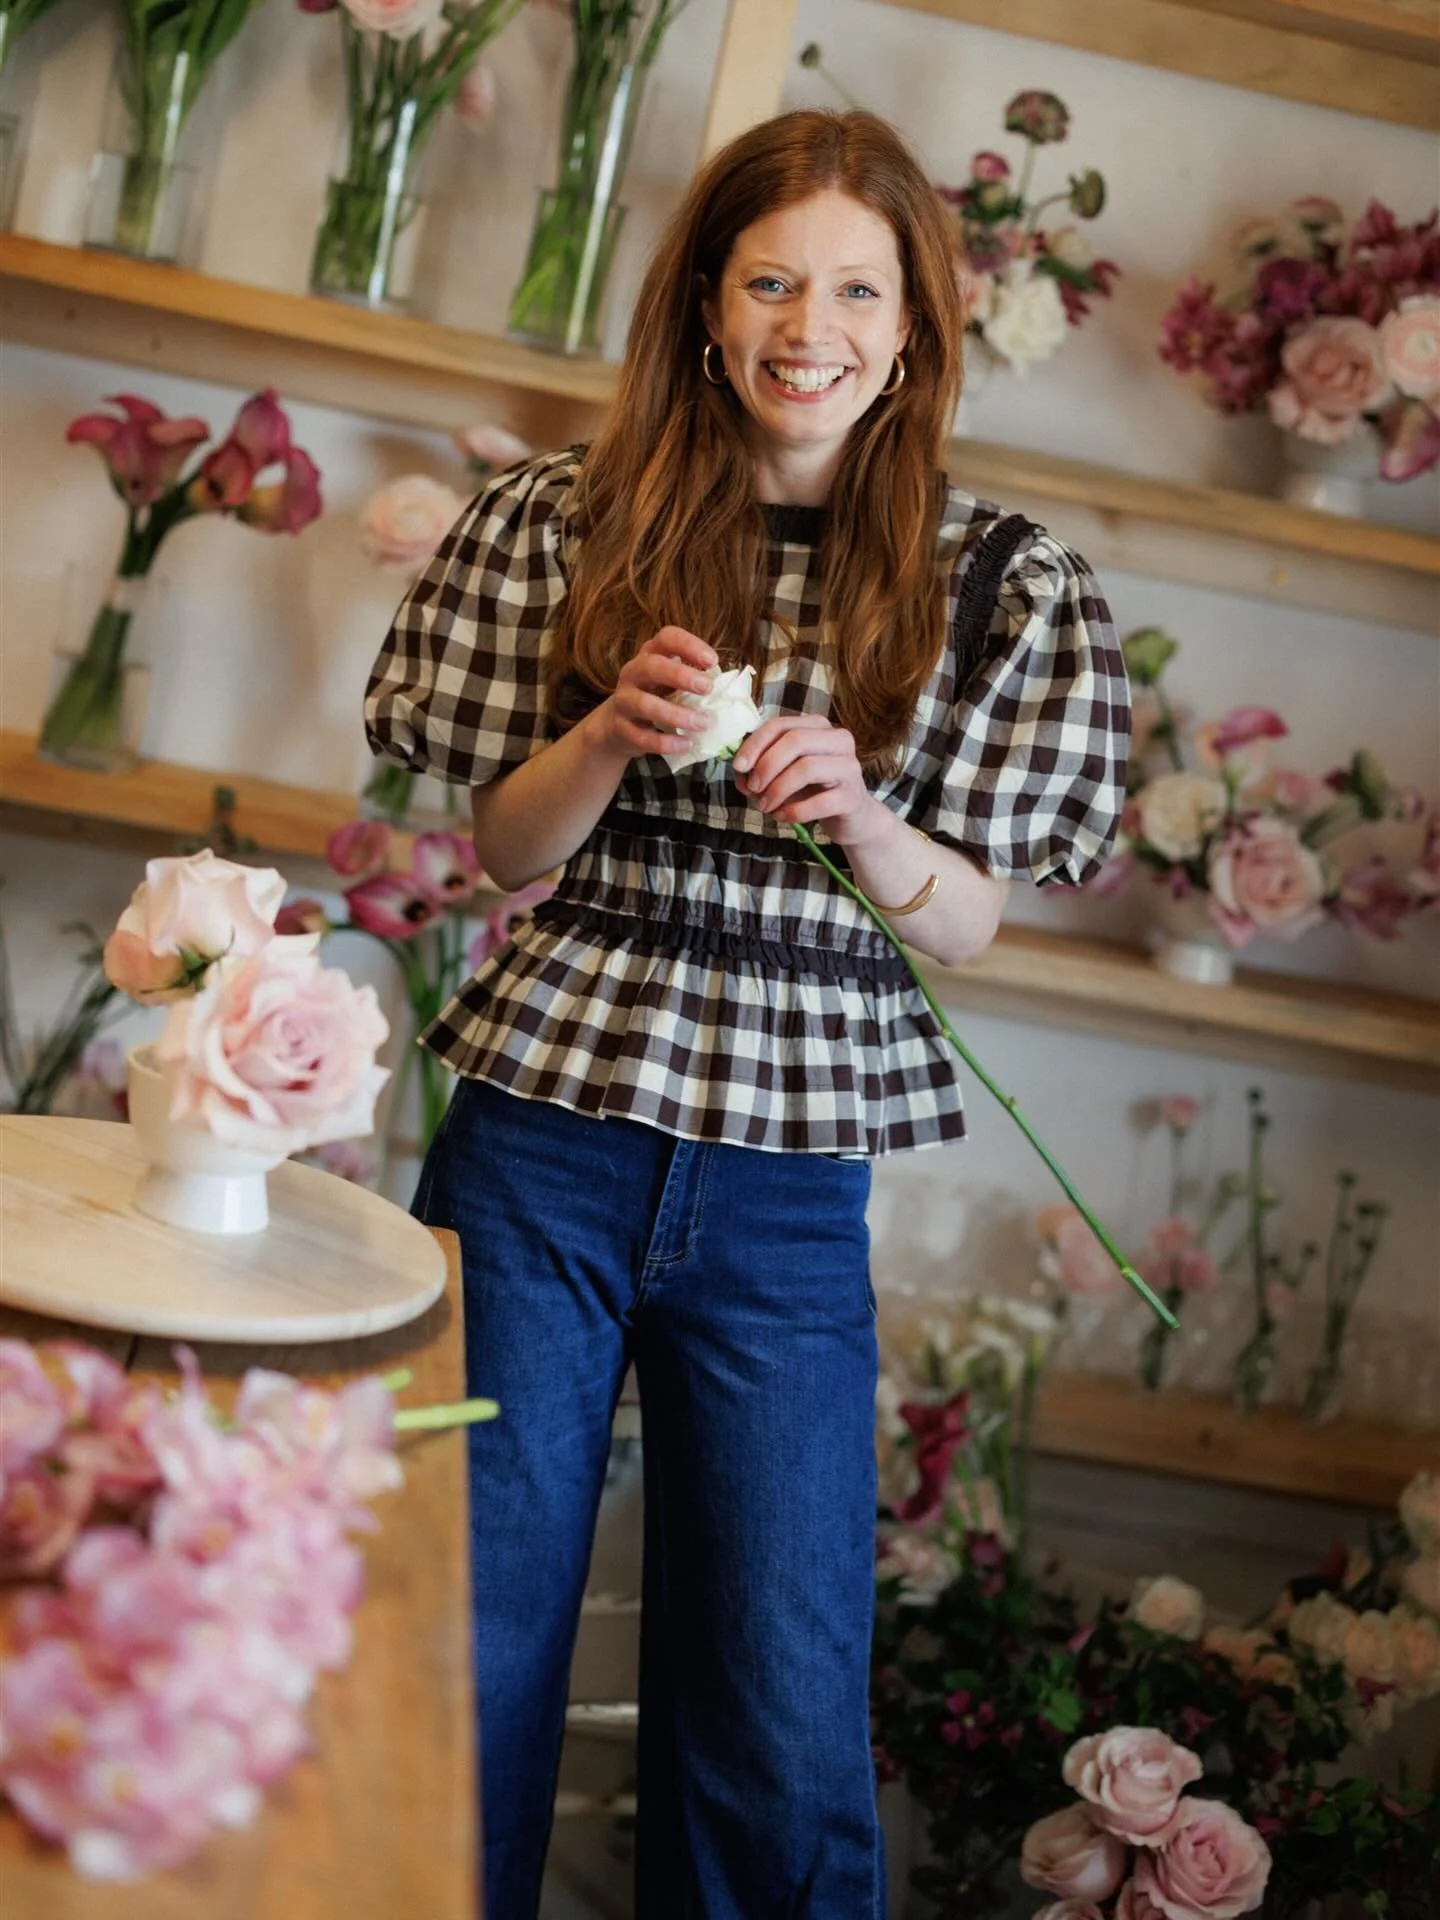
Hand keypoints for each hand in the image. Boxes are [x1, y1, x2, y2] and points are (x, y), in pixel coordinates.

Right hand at [595, 626, 717, 761]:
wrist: (618, 725)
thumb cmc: (656, 697)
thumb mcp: (671, 681)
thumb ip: (693, 678)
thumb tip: (729, 688)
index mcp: (650, 655)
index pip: (666, 638)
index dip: (688, 645)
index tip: (712, 660)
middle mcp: (633, 673)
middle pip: (651, 667)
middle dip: (680, 675)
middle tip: (707, 688)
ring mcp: (624, 700)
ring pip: (645, 704)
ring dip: (676, 714)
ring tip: (703, 723)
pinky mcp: (621, 728)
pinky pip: (642, 736)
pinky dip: (666, 743)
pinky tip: (686, 745)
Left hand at [732, 714, 883, 847]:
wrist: (852, 818)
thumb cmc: (814, 791)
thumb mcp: (783, 776)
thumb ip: (760, 772)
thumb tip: (740, 776)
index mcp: (818, 727)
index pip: (780, 725)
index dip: (755, 744)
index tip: (738, 767)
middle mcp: (838, 740)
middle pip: (795, 741)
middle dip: (767, 765)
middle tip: (753, 789)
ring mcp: (849, 767)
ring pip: (806, 768)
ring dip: (777, 790)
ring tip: (765, 806)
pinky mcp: (853, 797)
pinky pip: (819, 802)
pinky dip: (793, 811)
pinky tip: (783, 816)